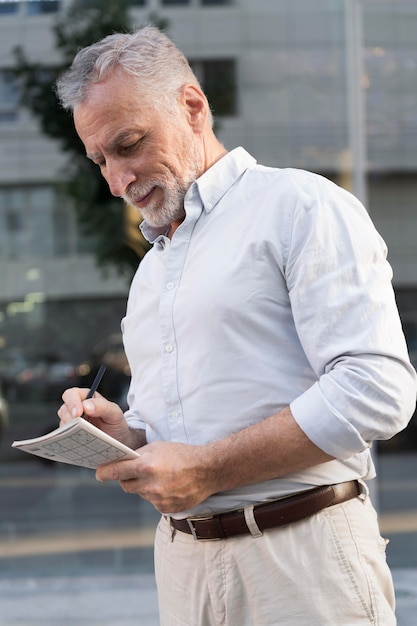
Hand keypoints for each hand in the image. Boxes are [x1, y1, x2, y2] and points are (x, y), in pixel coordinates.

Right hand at [58, 387, 129, 444]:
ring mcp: (72, 422)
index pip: (71, 395)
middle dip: (70, 419)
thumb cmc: (116, 423)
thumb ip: (102, 406)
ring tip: (84, 436)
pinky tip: (79, 442)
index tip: (78, 414)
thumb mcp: (115, 412)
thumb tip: (86, 405)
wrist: (119, 440)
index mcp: (86, 397)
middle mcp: (77, 408)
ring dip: (70, 430)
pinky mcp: (71, 435)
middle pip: (64, 410)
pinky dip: (70, 439)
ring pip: (63, 424)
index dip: (72, 403)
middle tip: (79, 427)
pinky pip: (64, 437)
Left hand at [96, 440, 216, 513]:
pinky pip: (152, 502)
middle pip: (125, 485)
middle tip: (137, 470)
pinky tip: (168, 486)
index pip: (117, 472)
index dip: (105, 472)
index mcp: (147, 466)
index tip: (99, 473)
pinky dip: (155, 495)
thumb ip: (139, 455)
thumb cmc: (182, 454)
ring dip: (143, 486)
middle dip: (127, 478)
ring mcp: (158, 499)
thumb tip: (122, 460)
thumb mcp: (158, 447)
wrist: (207, 470)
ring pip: (139, 493)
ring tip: (160, 476)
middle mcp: (150, 485)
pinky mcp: (165, 509)